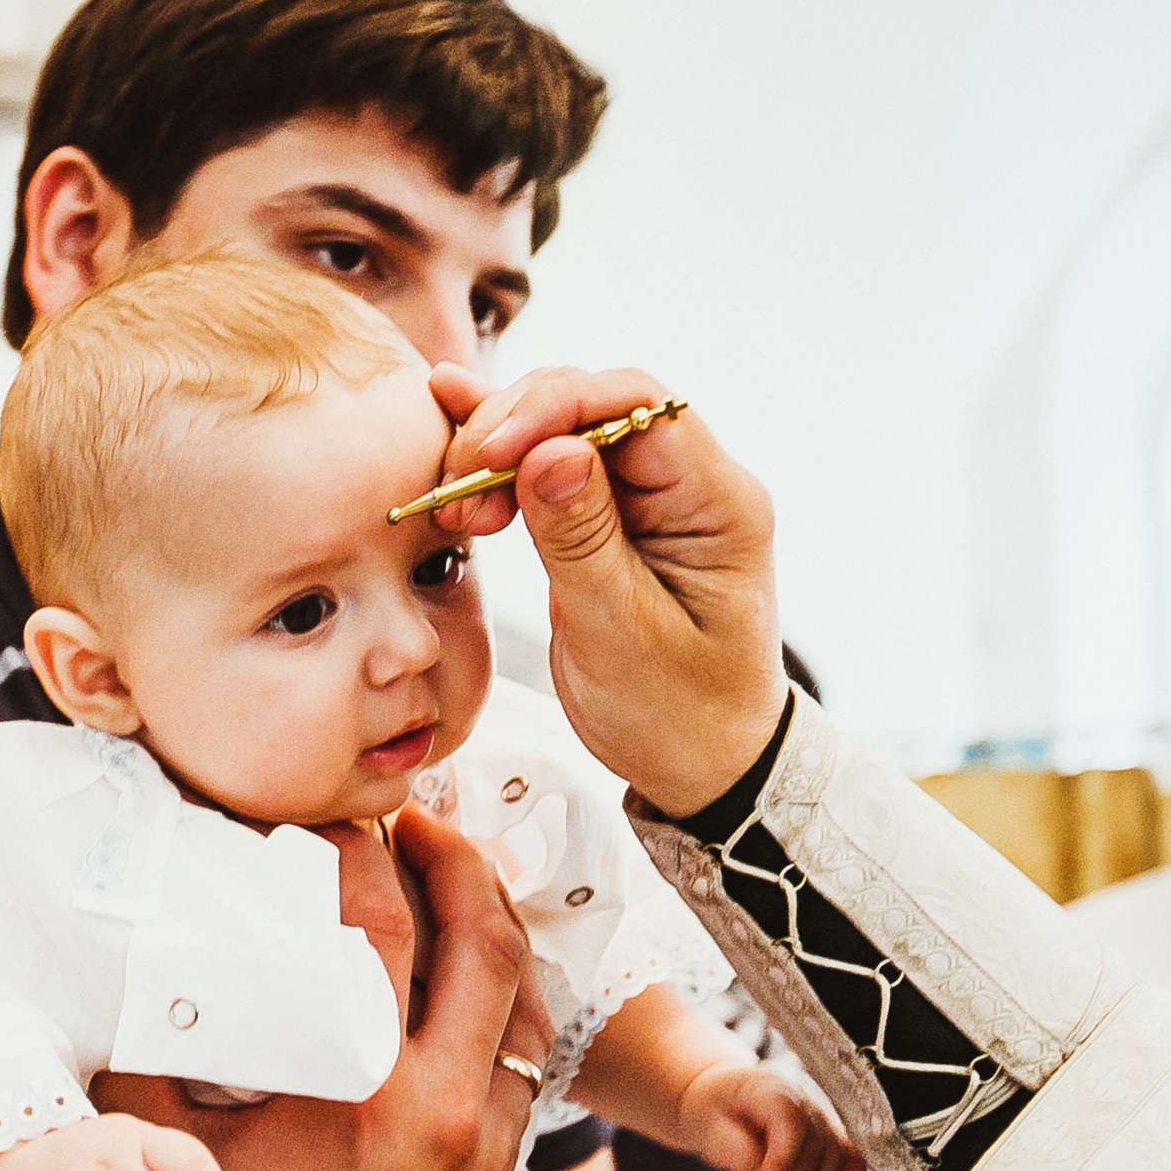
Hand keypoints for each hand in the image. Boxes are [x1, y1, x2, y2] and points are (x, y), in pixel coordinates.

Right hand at [103, 804, 553, 1170]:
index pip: (384, 926)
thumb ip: (160, 1046)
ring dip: (500, 938)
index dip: (362, 852)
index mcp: (368, 1093)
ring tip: (462, 890)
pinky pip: (525, 1078)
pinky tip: (472, 997)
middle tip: (424, 822)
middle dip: (460, 864)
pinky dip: (506, 1016)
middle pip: (487, 945)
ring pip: (528, 1013)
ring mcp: (483, 1159)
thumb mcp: (171, 1148)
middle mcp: (446, 1118)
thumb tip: (139, 961)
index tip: (343, 820)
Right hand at [429, 364, 788, 818]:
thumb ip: (584, 541)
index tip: (491, 455)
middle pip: (595, 405)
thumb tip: (550, 451)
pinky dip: (503, 448)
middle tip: (458, 486)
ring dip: (499, 450)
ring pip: (565, 430)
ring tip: (451, 497)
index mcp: (719, 503)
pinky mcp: (610, 519)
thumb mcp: (623, 636)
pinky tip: (451, 409)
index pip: (638, 407)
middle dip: (516, 429)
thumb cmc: (679, 715)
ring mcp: (649, 499)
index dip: (557, 409)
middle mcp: (690, 485)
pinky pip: (554, 465)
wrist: (703, 764)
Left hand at [678, 1062, 867, 1170]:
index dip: (781, 1160)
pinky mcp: (830, 1134)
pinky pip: (852, 1161)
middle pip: (816, 1145)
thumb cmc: (712, 1111)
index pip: (790, 1120)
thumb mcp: (705, 1125)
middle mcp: (805, 1096)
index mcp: (771, 1086)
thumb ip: (731, 1148)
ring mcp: (823, 1114)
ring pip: (836, 1159)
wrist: (721, 1100)